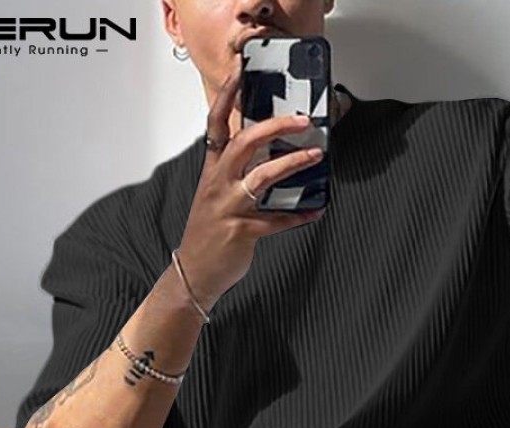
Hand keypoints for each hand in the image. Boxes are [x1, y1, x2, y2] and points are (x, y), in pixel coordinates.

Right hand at [175, 57, 325, 310]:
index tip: (241, 71)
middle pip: (243, 142)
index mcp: (212, 171)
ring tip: (316, 154)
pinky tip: (315, 212)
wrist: (194, 273)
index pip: (216, 124)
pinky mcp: (241, 231)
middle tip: (301, 119)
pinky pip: (276, 221)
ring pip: (261, 177)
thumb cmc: (208, 235)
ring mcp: (229, 208)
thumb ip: (235, 173)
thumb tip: (266, 155)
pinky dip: (298, 216)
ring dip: (292, 163)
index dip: (227, 95)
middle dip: (274, 126)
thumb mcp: (215, 196)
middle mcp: (218, 184)